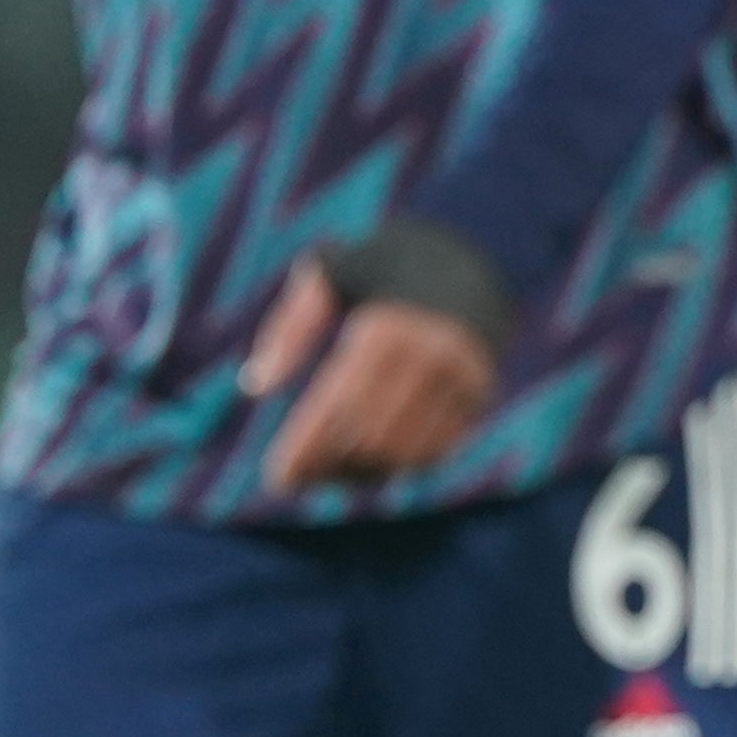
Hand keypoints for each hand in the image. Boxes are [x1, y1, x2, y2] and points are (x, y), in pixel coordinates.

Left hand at [242, 253, 501, 493]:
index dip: (305, 445)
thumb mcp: (330, 274)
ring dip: (360, 472)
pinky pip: (435, 451)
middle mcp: (431, 356)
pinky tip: (366, 463)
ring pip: (403, 452)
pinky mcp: (481, 395)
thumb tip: (255, 385)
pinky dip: (396, 467)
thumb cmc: (381, 267)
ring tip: (326, 471)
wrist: (467, 259)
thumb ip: (291, 327)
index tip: (278, 478)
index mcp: (388, 327)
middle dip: (327, 463)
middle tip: (297, 476)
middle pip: (368, 435)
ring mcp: (462, 379)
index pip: (338, 404)